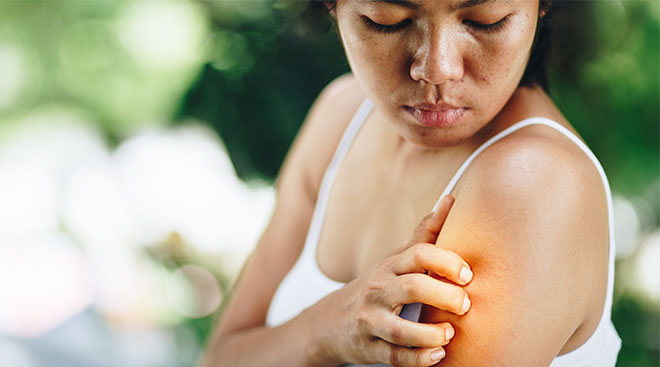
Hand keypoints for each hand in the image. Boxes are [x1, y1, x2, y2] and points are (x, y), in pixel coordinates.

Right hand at [307, 195, 472, 366]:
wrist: (328, 323)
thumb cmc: (375, 286)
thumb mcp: (395, 259)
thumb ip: (424, 234)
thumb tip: (450, 200)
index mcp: (388, 266)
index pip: (418, 254)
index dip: (448, 262)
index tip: (468, 274)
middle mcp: (377, 291)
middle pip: (413, 288)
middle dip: (445, 296)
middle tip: (466, 304)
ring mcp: (370, 321)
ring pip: (400, 330)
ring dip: (431, 334)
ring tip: (450, 333)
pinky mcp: (369, 349)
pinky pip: (395, 357)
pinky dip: (419, 359)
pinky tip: (438, 355)